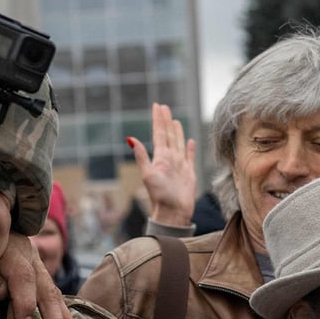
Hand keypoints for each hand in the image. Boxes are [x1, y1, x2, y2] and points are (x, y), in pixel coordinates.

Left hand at [0, 232, 79, 318]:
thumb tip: (4, 293)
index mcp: (11, 251)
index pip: (23, 278)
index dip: (24, 303)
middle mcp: (29, 257)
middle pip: (44, 289)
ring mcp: (37, 265)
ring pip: (52, 293)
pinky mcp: (39, 273)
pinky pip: (53, 293)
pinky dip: (63, 313)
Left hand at [130, 103, 196, 227]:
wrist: (173, 212)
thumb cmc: (160, 196)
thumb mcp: (148, 174)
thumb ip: (141, 156)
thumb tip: (129, 138)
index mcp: (160, 157)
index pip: (159, 133)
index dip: (158, 119)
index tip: (157, 106)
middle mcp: (169, 159)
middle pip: (168, 135)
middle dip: (166, 121)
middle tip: (164, 107)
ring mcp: (179, 165)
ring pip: (178, 143)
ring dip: (177, 131)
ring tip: (175, 120)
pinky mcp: (189, 173)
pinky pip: (190, 156)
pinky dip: (190, 148)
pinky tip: (190, 141)